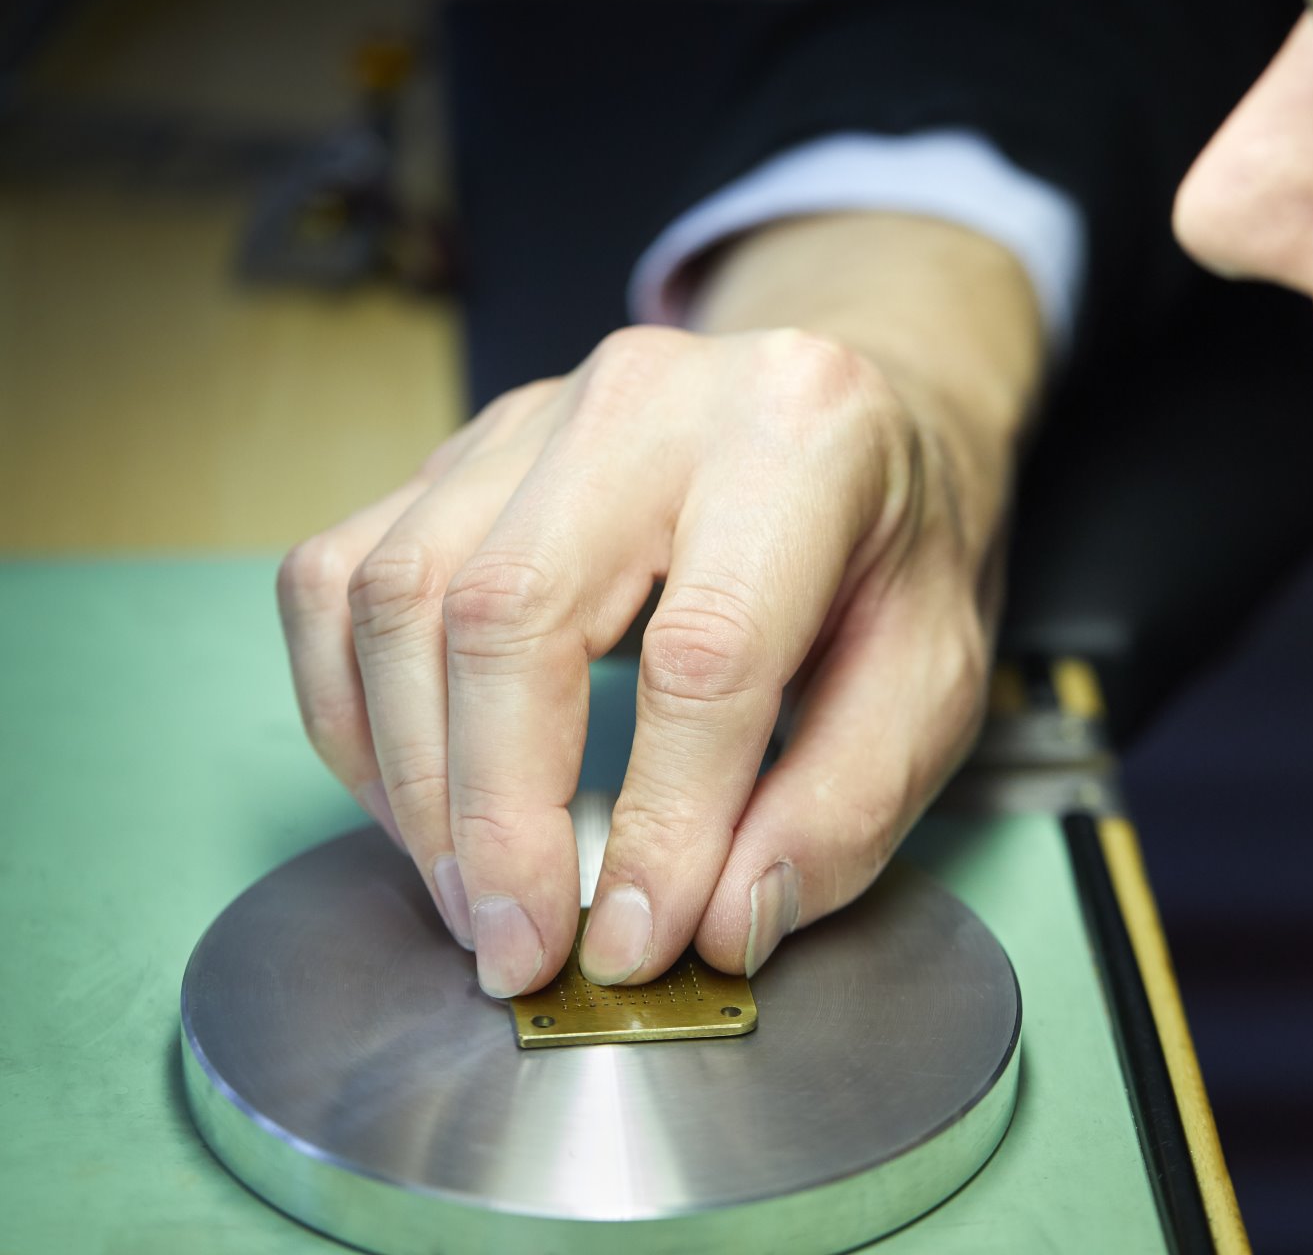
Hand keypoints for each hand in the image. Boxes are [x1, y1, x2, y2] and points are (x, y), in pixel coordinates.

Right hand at [277, 310, 1027, 995]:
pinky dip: (351, 713)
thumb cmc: (895, 553)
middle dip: (496, 817)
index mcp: (799, 437)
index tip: (636, 946)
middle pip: (508, 613)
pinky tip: (415, 803)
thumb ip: (845, 805)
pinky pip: (338, 579)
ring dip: (414, 780)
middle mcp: (649, 398)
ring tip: (473, 899)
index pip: (703, 652)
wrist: (846, 421)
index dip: (661, 822)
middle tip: (520, 951)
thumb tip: (717, 924)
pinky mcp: (458, 455)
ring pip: (398, 595)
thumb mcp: (938, 679)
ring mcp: (532, 415)